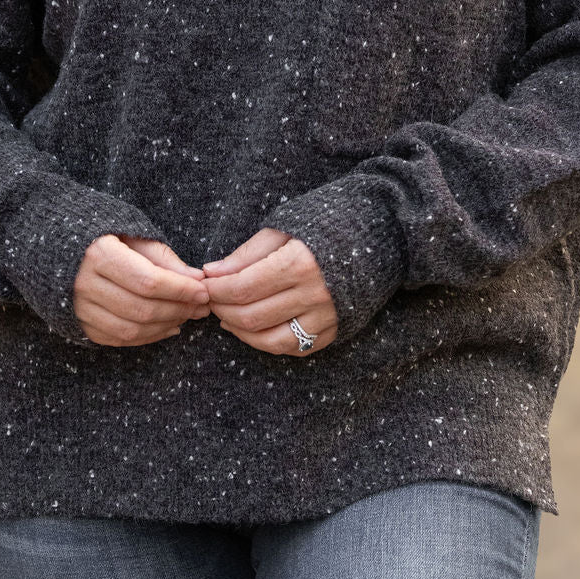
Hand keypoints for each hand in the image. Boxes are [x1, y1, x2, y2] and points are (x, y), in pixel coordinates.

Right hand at [73, 234, 211, 346]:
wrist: (58, 246)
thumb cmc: (103, 235)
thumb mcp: (132, 234)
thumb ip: (163, 257)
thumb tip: (196, 279)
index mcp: (99, 254)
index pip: (148, 281)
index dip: (180, 290)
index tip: (203, 291)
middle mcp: (84, 284)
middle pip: (141, 308)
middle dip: (178, 310)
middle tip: (201, 307)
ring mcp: (79, 308)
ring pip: (130, 329)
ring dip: (165, 325)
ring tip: (187, 315)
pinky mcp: (79, 324)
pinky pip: (117, 339)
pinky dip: (147, 338)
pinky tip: (168, 327)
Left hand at [201, 228, 338, 354]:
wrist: (375, 242)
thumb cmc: (323, 229)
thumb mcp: (283, 230)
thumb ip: (247, 254)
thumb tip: (212, 272)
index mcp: (300, 264)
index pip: (243, 287)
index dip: (216, 289)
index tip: (204, 283)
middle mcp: (314, 295)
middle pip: (251, 316)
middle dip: (222, 310)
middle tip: (210, 299)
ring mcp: (325, 318)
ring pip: (269, 340)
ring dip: (239, 331)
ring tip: (226, 317)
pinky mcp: (333, 332)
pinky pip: (292, 349)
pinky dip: (265, 343)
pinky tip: (252, 329)